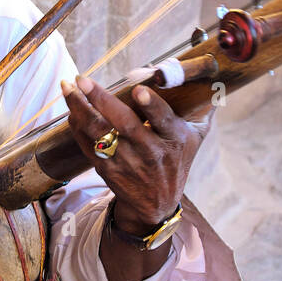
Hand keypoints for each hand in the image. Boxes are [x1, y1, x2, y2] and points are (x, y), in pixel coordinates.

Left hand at [60, 75, 212, 229]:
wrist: (157, 203)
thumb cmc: (177, 160)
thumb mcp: (196, 137)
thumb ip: (203, 108)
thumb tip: (213, 77)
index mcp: (174, 139)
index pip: (164, 121)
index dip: (152, 106)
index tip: (139, 89)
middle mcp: (150, 151)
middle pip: (124, 124)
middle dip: (102, 100)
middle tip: (84, 80)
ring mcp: (127, 162)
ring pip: (100, 134)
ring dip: (80, 110)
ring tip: (68, 88)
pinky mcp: (108, 170)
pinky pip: (89, 146)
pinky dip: (77, 128)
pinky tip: (71, 110)